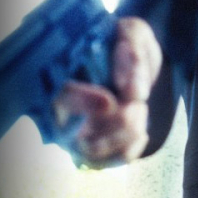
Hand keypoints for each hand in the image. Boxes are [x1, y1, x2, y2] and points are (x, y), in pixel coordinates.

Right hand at [52, 17, 161, 166]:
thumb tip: (130, 91)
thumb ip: (132, 52)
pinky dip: (127, 151)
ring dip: (123, 136)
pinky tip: (141, 133)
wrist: (127, 62)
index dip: (81, 101)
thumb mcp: (132, 34)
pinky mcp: (87, 149)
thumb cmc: (122, 44)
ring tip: (140, 110)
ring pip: (89, 152)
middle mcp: (56, 107)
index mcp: (58, 73)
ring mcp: (69, 132)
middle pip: (69, 133)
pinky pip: (103, 163)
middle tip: (138, 106)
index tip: (111, 102)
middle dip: (112, 124)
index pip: (58, 93)